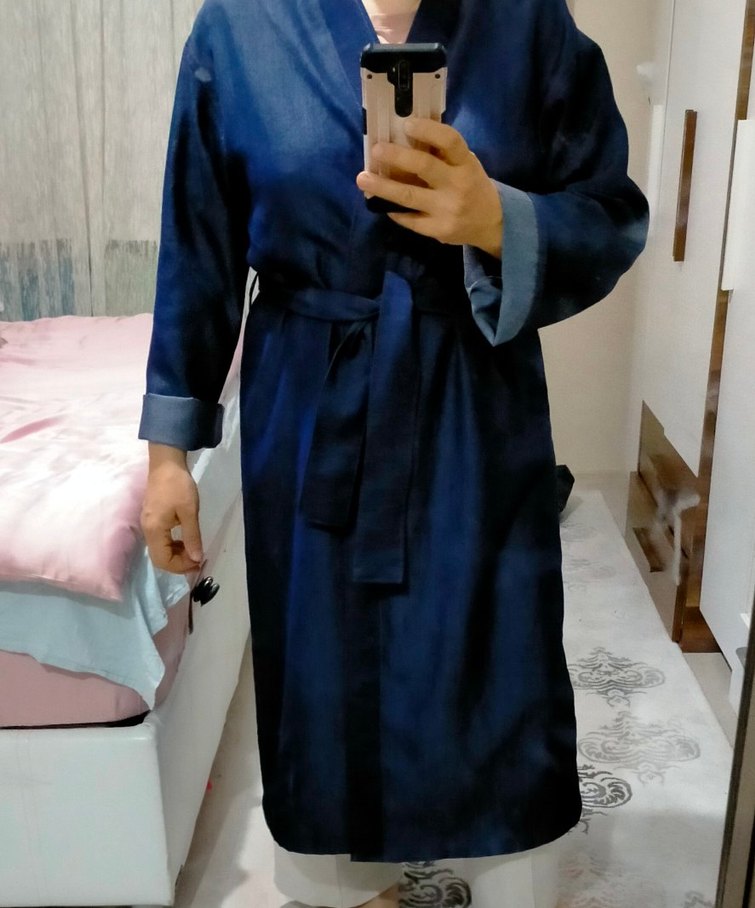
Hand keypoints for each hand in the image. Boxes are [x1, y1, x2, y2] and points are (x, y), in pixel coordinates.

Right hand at [141, 443, 202, 573]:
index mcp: (154, 530)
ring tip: (193, 550)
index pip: (163, 560)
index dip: (180, 566)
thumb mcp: (190, 511)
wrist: (166, 464)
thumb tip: (196, 558)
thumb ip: (192, 537)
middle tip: (197, 559)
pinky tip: (185, 539)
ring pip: (160, 550)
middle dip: (178, 563)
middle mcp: (147, 531)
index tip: (198, 562)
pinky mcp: (152, 519)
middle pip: (159, 558)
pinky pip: (160, 541)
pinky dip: (173, 545)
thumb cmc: (178, 486)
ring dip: (176, 555)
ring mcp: (148, 525)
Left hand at [356, 118, 502, 257]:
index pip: (450, 141)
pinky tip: (382, 203)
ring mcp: (447, 210)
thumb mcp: (465, 165)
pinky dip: (394, 210)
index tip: (406, 124)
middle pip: (424, 167)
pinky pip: (410, 220)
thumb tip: (403, 138)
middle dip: (397, 157)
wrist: (491, 223)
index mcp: (465, 164)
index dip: (428, 130)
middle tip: (376, 150)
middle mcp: (458, 186)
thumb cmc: (471, 185)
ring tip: (362, 179)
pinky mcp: (438, 230)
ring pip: (409, 196)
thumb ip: (442, 155)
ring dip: (383, 187)